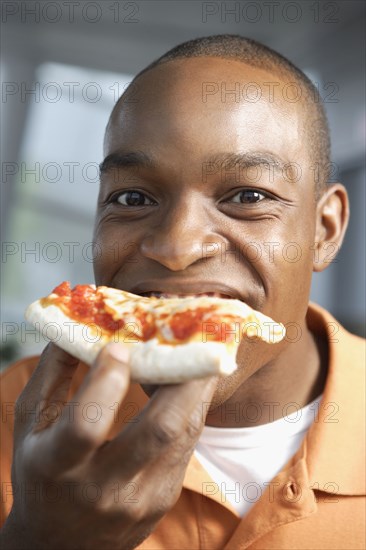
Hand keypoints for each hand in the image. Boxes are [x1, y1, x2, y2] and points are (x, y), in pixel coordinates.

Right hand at [1, 343, 216, 548]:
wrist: (60, 546)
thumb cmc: (40, 474)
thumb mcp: (29, 424)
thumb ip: (51, 373)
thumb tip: (81, 325)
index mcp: (57, 467)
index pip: (86, 425)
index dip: (106, 381)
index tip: (120, 346)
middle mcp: (103, 488)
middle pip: (158, 428)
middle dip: (181, 377)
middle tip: (190, 337)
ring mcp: (141, 497)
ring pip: (183, 433)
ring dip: (197, 386)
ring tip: (202, 351)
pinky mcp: (164, 497)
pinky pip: (186, 444)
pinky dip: (191, 407)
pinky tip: (192, 381)